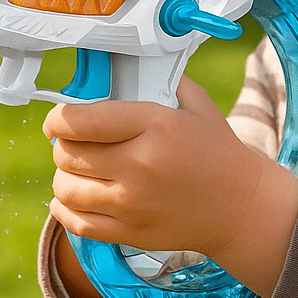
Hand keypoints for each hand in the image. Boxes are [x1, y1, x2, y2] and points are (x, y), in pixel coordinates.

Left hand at [44, 78, 297, 297]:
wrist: (241, 205)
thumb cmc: (215, 148)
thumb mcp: (194, 102)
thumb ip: (158, 79)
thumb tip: (116, 65)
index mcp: (153, 126)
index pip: (79, 121)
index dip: (57, 119)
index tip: (58, 120)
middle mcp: (139, 165)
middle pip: (68, 154)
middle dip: (62, 145)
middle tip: (72, 142)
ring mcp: (133, 204)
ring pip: (66, 189)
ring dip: (64, 176)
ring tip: (77, 169)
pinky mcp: (130, 233)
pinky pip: (77, 223)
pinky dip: (65, 209)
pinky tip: (75, 197)